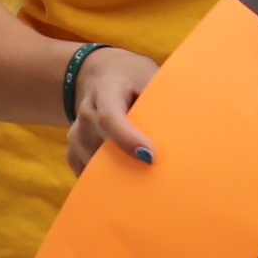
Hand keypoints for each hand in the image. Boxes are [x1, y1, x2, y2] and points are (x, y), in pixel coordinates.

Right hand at [64, 46, 160, 174]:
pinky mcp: (73, 148)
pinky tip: (124, 181)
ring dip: (117, 172)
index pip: (110, 117)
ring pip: (93, 162)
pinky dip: (103, 179)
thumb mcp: (148, 76)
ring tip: (144, 176)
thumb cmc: (133, 78)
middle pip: (101, 145)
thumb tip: (183, 128)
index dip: (127, 139)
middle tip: (155, 177)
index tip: (149, 156)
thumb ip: (159, 99)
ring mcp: (77, 132)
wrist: (102, 76)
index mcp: (106, 89)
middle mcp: (87, 111)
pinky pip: (85, 170)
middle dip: (126, 163)